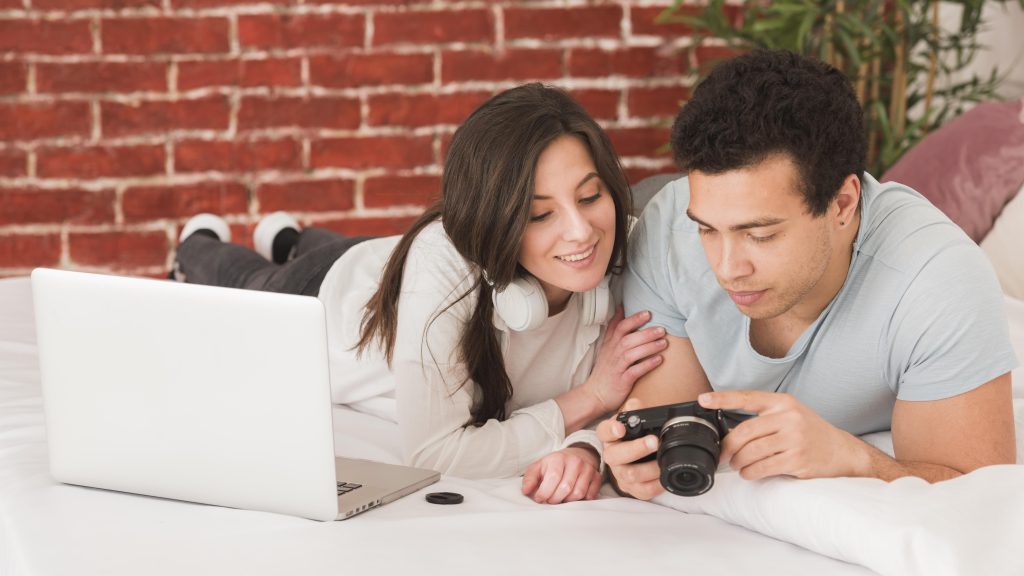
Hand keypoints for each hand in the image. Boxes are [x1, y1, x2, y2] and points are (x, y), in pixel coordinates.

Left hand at [521, 446, 602, 503]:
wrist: (576, 456)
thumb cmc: (554, 465)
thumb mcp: (539, 467)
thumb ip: (530, 478)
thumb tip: (526, 491)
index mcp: (558, 458)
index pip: (553, 478)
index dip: (544, 492)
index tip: (539, 498)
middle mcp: (575, 462)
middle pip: (565, 488)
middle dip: (554, 499)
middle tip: (550, 500)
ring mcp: (588, 469)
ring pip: (578, 494)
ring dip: (567, 501)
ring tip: (561, 498)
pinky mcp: (597, 477)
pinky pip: (590, 495)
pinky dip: (581, 500)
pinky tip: (573, 496)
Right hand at [585, 308, 666, 412]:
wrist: (595, 394)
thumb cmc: (605, 370)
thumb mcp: (607, 347)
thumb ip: (614, 329)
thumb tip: (621, 308)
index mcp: (610, 345)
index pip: (619, 327)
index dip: (633, 319)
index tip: (647, 313)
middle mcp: (613, 354)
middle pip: (627, 339)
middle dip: (645, 333)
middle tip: (661, 329)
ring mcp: (617, 367)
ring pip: (632, 353)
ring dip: (648, 347)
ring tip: (663, 343)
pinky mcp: (622, 380)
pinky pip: (635, 371)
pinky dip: (647, 365)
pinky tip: (658, 360)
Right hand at [596, 399, 663, 499]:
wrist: (641, 454)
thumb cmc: (637, 434)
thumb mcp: (635, 419)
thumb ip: (635, 409)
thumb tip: (636, 405)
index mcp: (610, 436)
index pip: (604, 431)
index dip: (611, 430)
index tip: (620, 428)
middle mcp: (611, 455)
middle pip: (616, 455)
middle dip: (637, 449)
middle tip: (654, 441)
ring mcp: (619, 473)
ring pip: (629, 474)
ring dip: (649, 468)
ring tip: (663, 460)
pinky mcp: (631, 488)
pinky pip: (642, 491)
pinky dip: (655, 485)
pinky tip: (664, 476)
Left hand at [699, 391, 864, 479]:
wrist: (842, 452)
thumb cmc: (809, 432)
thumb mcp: (790, 414)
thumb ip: (764, 416)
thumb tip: (729, 428)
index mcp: (783, 402)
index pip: (747, 398)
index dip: (722, 399)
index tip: (702, 399)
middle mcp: (788, 418)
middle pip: (744, 432)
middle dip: (727, 446)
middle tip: (722, 455)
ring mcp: (794, 439)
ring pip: (751, 452)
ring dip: (738, 462)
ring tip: (737, 465)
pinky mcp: (797, 460)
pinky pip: (762, 468)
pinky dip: (750, 473)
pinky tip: (749, 473)